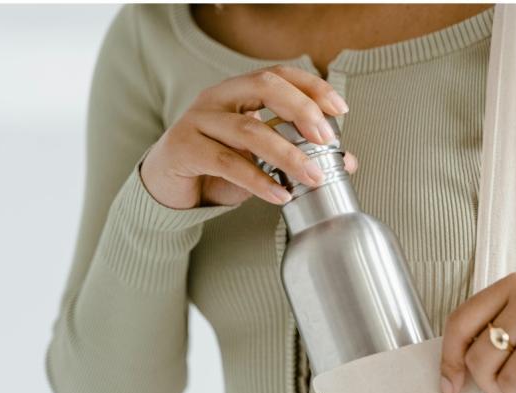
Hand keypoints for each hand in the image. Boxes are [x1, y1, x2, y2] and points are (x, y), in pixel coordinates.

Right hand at [141, 65, 357, 208]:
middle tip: (326, 139)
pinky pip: (226, 162)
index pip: (279, 74)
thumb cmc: (217, 167)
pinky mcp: (184, 148)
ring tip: (312, 177)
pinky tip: (279, 194)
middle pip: (265, 87)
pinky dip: (258, 180)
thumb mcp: (261, 159)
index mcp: (238, 92)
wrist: (167, 188)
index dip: (311, 87)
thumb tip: (347, 161)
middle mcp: (217, 98)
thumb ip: (299, 155)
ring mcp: (197, 120)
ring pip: (248, 130)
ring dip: (287, 155)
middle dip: (302, 110)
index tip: (340, 109)